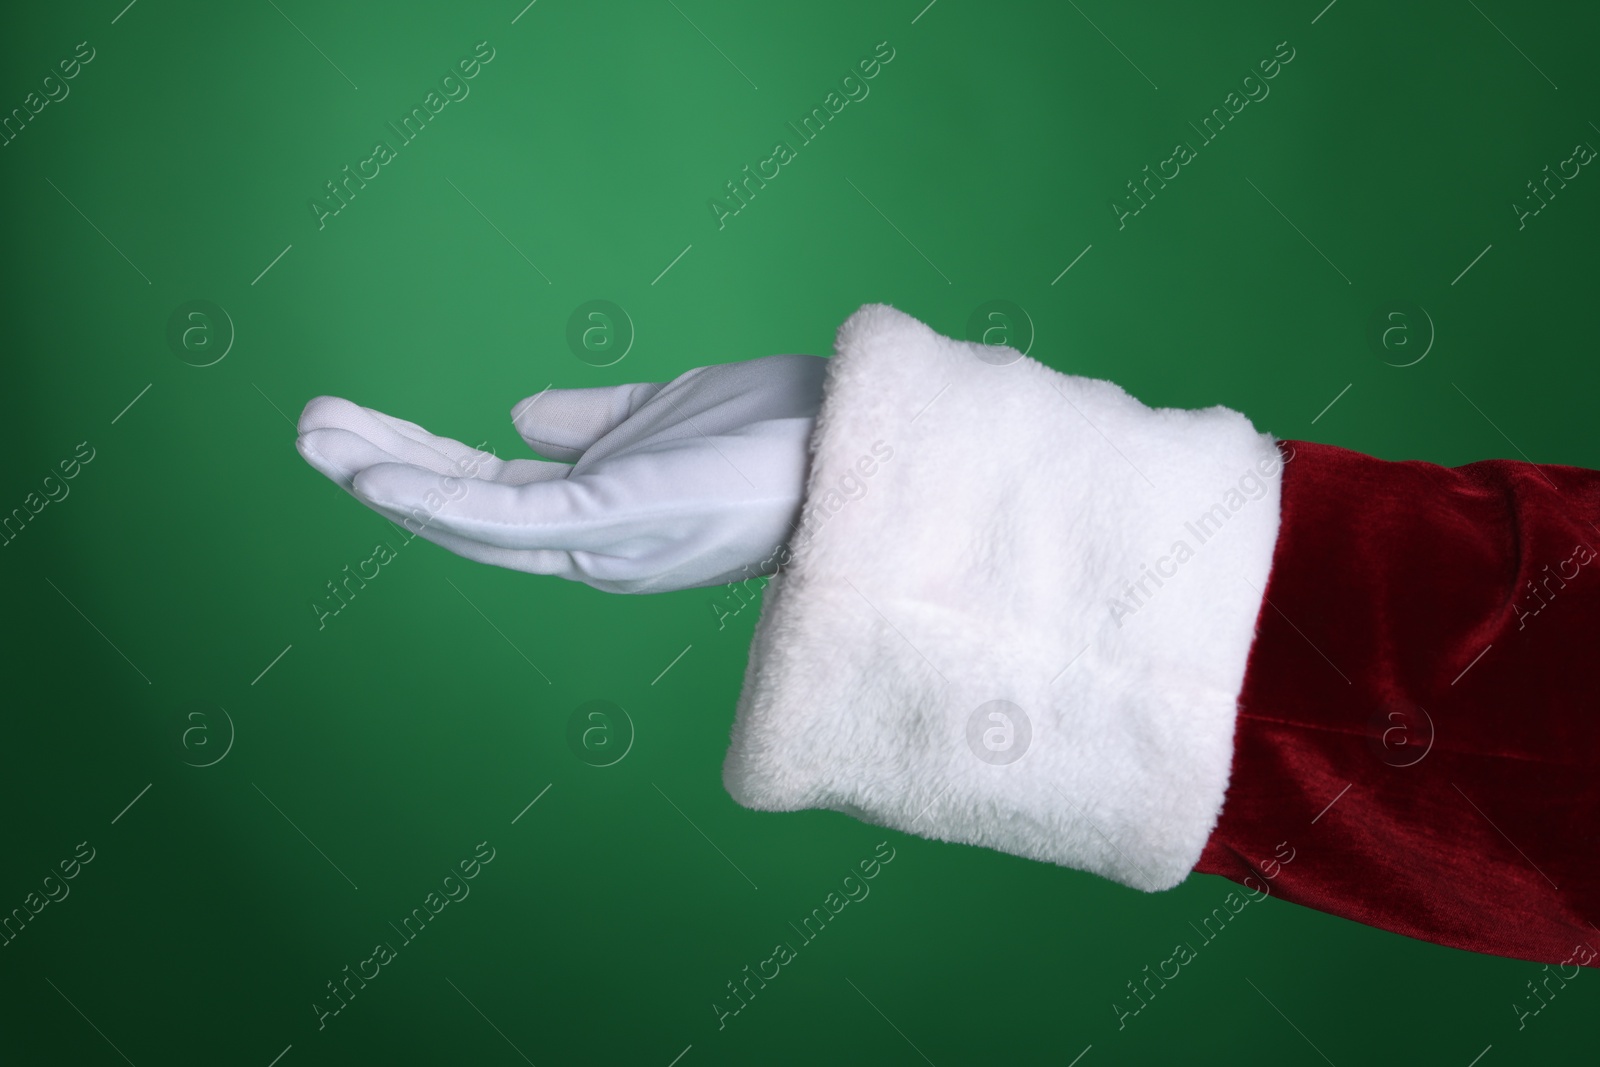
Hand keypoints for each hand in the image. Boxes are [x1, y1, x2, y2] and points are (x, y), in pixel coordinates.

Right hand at [295, 354, 827, 592]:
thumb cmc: (774, 435)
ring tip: (311, 437)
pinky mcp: (616, 521)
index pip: (490, 495)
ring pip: (467, 518)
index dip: (419, 467)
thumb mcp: (663, 419)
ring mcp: (602, 540)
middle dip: (381, 472)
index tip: (356, 430)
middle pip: (463, 511)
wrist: (857, 441)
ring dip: (383, 478)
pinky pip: (506, 517)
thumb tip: (516, 417)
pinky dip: (434, 500)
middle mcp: (592, 544)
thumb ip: (593, 423)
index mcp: (602, 515)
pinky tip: (373, 474)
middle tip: (305, 427)